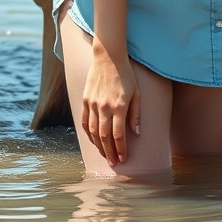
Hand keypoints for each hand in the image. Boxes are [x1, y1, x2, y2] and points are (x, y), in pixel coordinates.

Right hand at [82, 42, 140, 165]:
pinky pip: (85, 121)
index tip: (123, 158)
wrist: (108, 57)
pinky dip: (88, 133)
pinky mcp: (85, 99)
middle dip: (109, 152)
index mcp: (119, 106)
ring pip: (93, 131)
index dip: (121, 149)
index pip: (118, 135)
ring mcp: (93, 103)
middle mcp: (104, 107)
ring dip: (98, 145)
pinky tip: (93, 140)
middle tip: (113, 163)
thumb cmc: (126, 75)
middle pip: (105, 136)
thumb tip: (136, 133)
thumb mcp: (136, 93)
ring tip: (104, 155)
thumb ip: (136, 114)